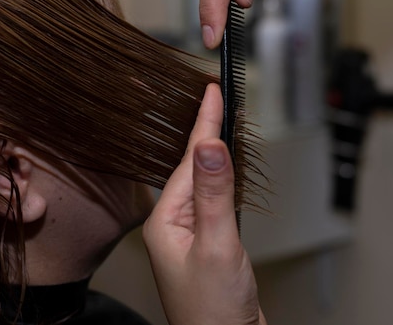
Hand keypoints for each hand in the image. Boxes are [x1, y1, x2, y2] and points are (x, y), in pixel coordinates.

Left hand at [143, 83, 265, 324]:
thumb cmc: (212, 311)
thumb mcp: (217, 246)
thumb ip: (215, 194)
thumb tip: (211, 145)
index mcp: (166, 221)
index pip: (189, 160)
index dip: (204, 122)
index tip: (211, 91)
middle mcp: (173, 225)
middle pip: (192, 167)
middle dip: (206, 131)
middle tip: (218, 98)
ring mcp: (189, 235)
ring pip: (203, 184)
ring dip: (214, 154)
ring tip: (221, 124)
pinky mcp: (206, 246)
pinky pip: (212, 202)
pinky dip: (222, 181)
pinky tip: (225, 173)